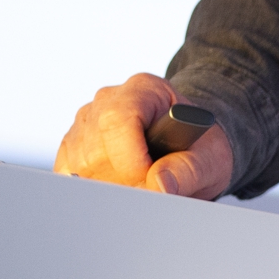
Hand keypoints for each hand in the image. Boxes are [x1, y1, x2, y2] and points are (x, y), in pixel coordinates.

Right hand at [54, 72, 234, 199]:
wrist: (188, 143)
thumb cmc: (198, 145)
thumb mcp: (209, 157)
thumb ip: (188, 170)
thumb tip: (159, 185)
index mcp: (144, 90)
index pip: (118, 122)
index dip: (130, 160)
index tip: (150, 179)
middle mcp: (108, 100)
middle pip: (95, 151)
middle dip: (123, 179)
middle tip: (150, 184)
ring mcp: (86, 122)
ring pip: (80, 166)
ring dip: (109, 185)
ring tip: (138, 181)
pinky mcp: (72, 146)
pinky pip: (69, 174)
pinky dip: (92, 188)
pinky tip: (118, 183)